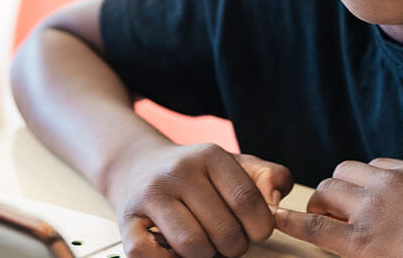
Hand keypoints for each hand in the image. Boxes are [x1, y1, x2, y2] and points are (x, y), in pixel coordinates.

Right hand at [108, 142, 293, 257]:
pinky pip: (152, 257)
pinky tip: (176, 250)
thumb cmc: (197, 175)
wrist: (139, 167)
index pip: (247, 200)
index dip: (259, 226)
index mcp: (209, 155)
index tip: (257, 232)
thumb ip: (269, 177)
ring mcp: (150, 196)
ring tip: (205, 244)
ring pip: (193, 247)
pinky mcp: (127, 221)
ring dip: (206, 256)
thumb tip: (275, 201)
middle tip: (229, 241)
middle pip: (223, 230)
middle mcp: (177, 171)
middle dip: (234, 246)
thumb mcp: (237, 166)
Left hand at [273, 158, 402, 257]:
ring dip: (321, 205)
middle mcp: (389, 182)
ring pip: (328, 191)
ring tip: (321, 221)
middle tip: (336, 212)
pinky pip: (314, 223)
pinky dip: (292, 220)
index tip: (365, 201)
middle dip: (338, 191)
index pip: (376, 166)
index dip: (366, 185)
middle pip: (346, 172)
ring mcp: (372, 208)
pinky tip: (276, 221)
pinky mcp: (358, 239)